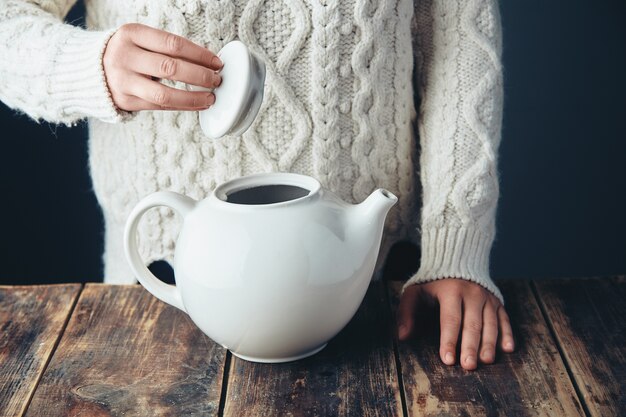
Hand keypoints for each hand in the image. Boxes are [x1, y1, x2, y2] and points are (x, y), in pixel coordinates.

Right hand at [103, 23, 222, 111]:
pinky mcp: (126, 101)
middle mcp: (124, 56)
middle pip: (170, 68)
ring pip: (165, 94)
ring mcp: (123, 81)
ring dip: (193, 97)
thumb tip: (208, 62)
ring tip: (210, 97)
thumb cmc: (127, 52)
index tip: (217, 62)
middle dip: (200, 75)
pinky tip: (198, 104)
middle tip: (216, 79)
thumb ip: (167, 48)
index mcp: (131, 34)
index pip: (173, 44)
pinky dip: (183, 106)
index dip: (199, 54)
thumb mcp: (141, 40)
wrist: (88, 69)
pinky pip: (160, 106)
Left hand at [397, 279, 514, 370]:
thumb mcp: (415, 291)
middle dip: (470, 346)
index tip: (447, 359)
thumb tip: (402, 336)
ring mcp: (487, 297)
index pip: (450, 319)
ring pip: (490, 323)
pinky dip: (507, 333)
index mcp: (450, 291)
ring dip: (489, 343)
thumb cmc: (432, 283)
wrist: (456, 260)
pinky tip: (507, 348)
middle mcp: (472, 293)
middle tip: (469, 365)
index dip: (449, 340)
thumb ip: (406, 312)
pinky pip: (504, 318)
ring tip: (486, 360)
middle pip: (472, 324)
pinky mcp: (497, 301)